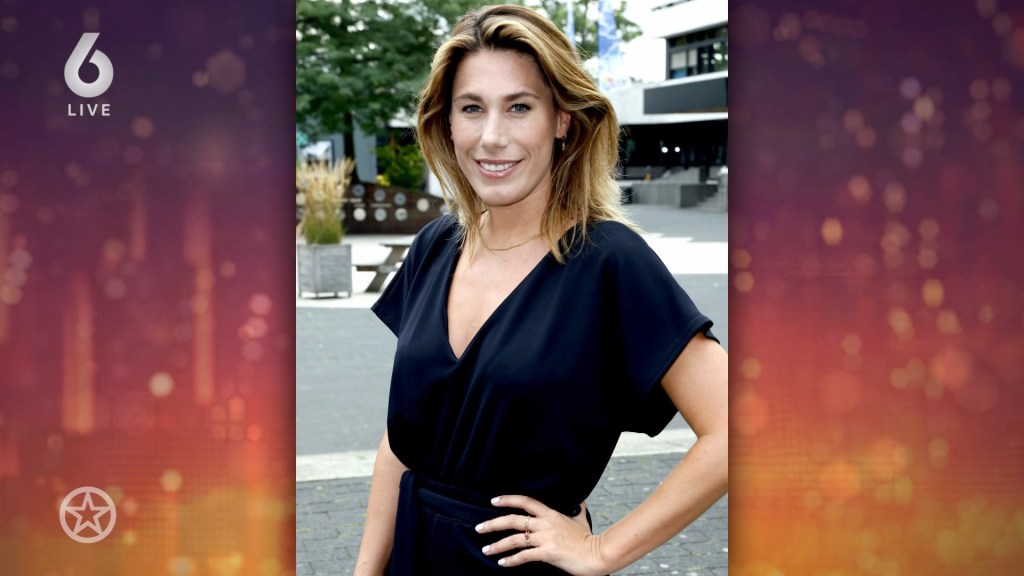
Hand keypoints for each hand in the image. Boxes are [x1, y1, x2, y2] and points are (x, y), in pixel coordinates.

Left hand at [475, 495, 607, 575]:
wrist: (597, 554)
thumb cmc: (589, 539)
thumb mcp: (581, 519)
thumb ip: (578, 509)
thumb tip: (580, 499)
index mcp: (551, 514)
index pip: (526, 502)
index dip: (508, 500)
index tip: (493, 501)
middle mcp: (545, 524)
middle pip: (514, 520)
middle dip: (493, 524)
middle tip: (479, 528)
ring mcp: (546, 538)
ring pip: (515, 539)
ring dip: (497, 545)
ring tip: (485, 549)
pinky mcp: (548, 553)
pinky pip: (524, 556)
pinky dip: (511, 560)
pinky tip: (502, 563)